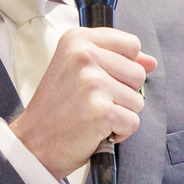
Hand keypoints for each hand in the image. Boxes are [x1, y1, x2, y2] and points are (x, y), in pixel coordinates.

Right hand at [9, 27, 156, 178]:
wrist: (32, 143)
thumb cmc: (56, 108)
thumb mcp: (78, 70)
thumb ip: (116, 59)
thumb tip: (150, 62)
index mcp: (77, 39)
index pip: (131, 44)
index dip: (124, 67)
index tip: (102, 79)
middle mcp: (83, 55)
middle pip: (138, 73)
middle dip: (123, 93)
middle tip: (92, 102)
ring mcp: (92, 82)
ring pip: (138, 99)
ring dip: (120, 114)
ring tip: (92, 116)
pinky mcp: (101, 110)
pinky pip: (133, 122)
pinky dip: (118, 133)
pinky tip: (95, 130)